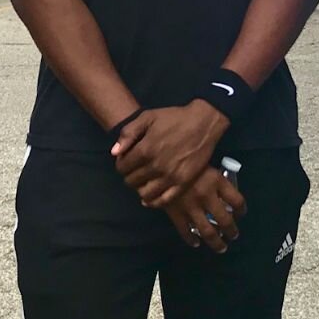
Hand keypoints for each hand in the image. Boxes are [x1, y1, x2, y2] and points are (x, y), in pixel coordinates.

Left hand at [113, 102, 229, 207]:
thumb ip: (128, 133)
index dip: (121, 165)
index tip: (126, 161)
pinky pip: (164, 200)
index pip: (122, 167)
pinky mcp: (183, 183)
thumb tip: (114, 153)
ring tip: (143, 181)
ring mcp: (170, 177)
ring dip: (140, 189)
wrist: (203, 123)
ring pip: (145, 194)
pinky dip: (153, 201)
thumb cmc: (174, 118)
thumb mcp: (147, 117)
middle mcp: (156, 166)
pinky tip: (150, 197)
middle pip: (132, 181)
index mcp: (145, 150)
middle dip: (130, 176)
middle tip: (135, 170)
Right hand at [162, 166, 246, 254]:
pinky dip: (191, 240)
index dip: (241, 209)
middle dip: (231, 231)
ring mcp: (191, 207)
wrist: (156, 162)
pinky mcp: (176, 213)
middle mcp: (207, 196)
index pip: (237, 200)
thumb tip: (222, 192)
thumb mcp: (203, 161)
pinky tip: (196, 243)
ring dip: (217, 242)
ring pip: (208, 231)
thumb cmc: (182, 157)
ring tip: (221, 247)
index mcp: (216, 181)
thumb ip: (213, 177)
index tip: (241, 213)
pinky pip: (186, 231)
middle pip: (225, 221)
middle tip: (234, 236)